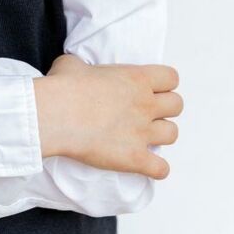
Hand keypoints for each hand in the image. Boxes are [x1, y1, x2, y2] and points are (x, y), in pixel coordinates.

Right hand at [33, 53, 182, 179]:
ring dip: (160, 135)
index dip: (163, 83)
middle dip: (164, 108)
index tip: (150, 87)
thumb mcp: (74, 64)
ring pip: (173, 134)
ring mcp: (142, 132)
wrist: (57, 114)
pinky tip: (145, 164)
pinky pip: (162, 169)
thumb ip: (85, 67)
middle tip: (146, 112)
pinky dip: (156, 168)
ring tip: (144, 137)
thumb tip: (78, 72)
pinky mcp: (135, 158)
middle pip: (177, 105)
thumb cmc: (64, 86)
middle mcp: (145, 104)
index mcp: (136, 78)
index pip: (171, 77)